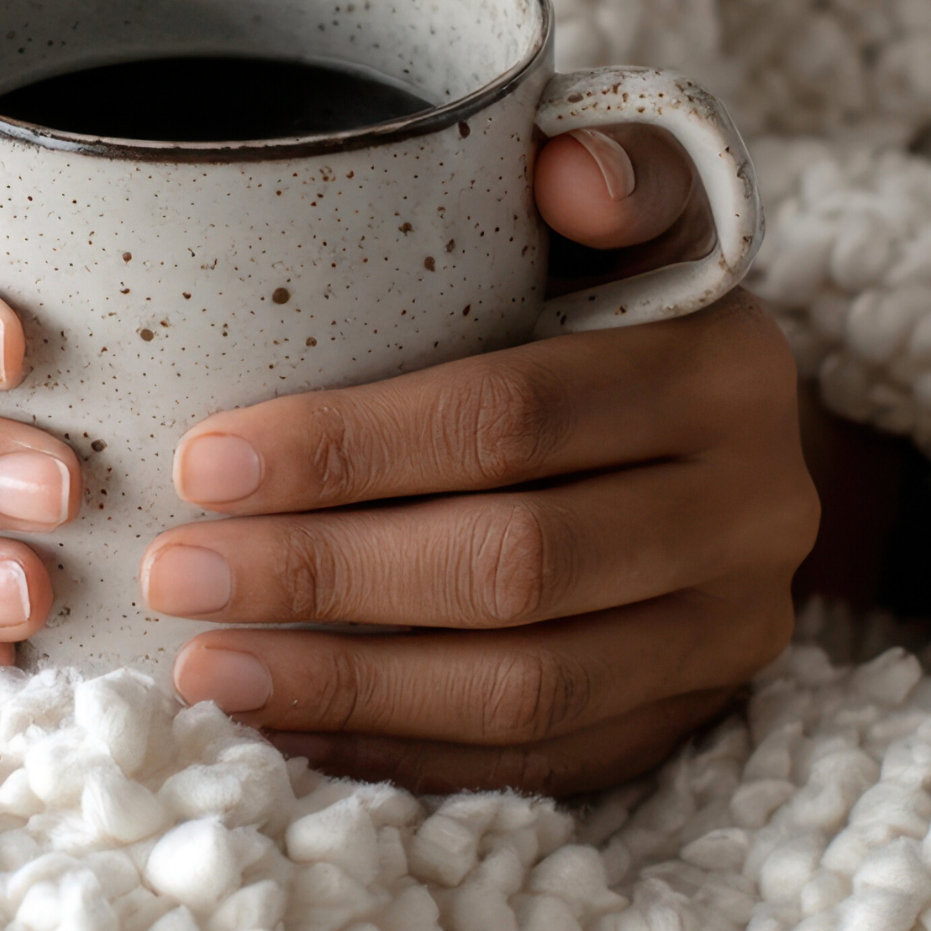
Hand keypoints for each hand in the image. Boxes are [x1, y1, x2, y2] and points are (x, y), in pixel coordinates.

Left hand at [143, 127, 814, 793]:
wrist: (736, 434)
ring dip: (350, 687)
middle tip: (178, 574)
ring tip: (209, 669)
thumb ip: (605, 168)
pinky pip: (537, 762)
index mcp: (723, 372)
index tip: (206, 462)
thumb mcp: (636, 213)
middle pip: (515, 566)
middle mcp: (752, 510)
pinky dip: (403, 752)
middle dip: (325, 576)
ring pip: (527, 687)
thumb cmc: (629, 303)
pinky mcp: (692, 717)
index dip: (351, 447)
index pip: (515, 418)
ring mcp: (727, 631)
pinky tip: (289, 730)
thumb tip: (557, 171)